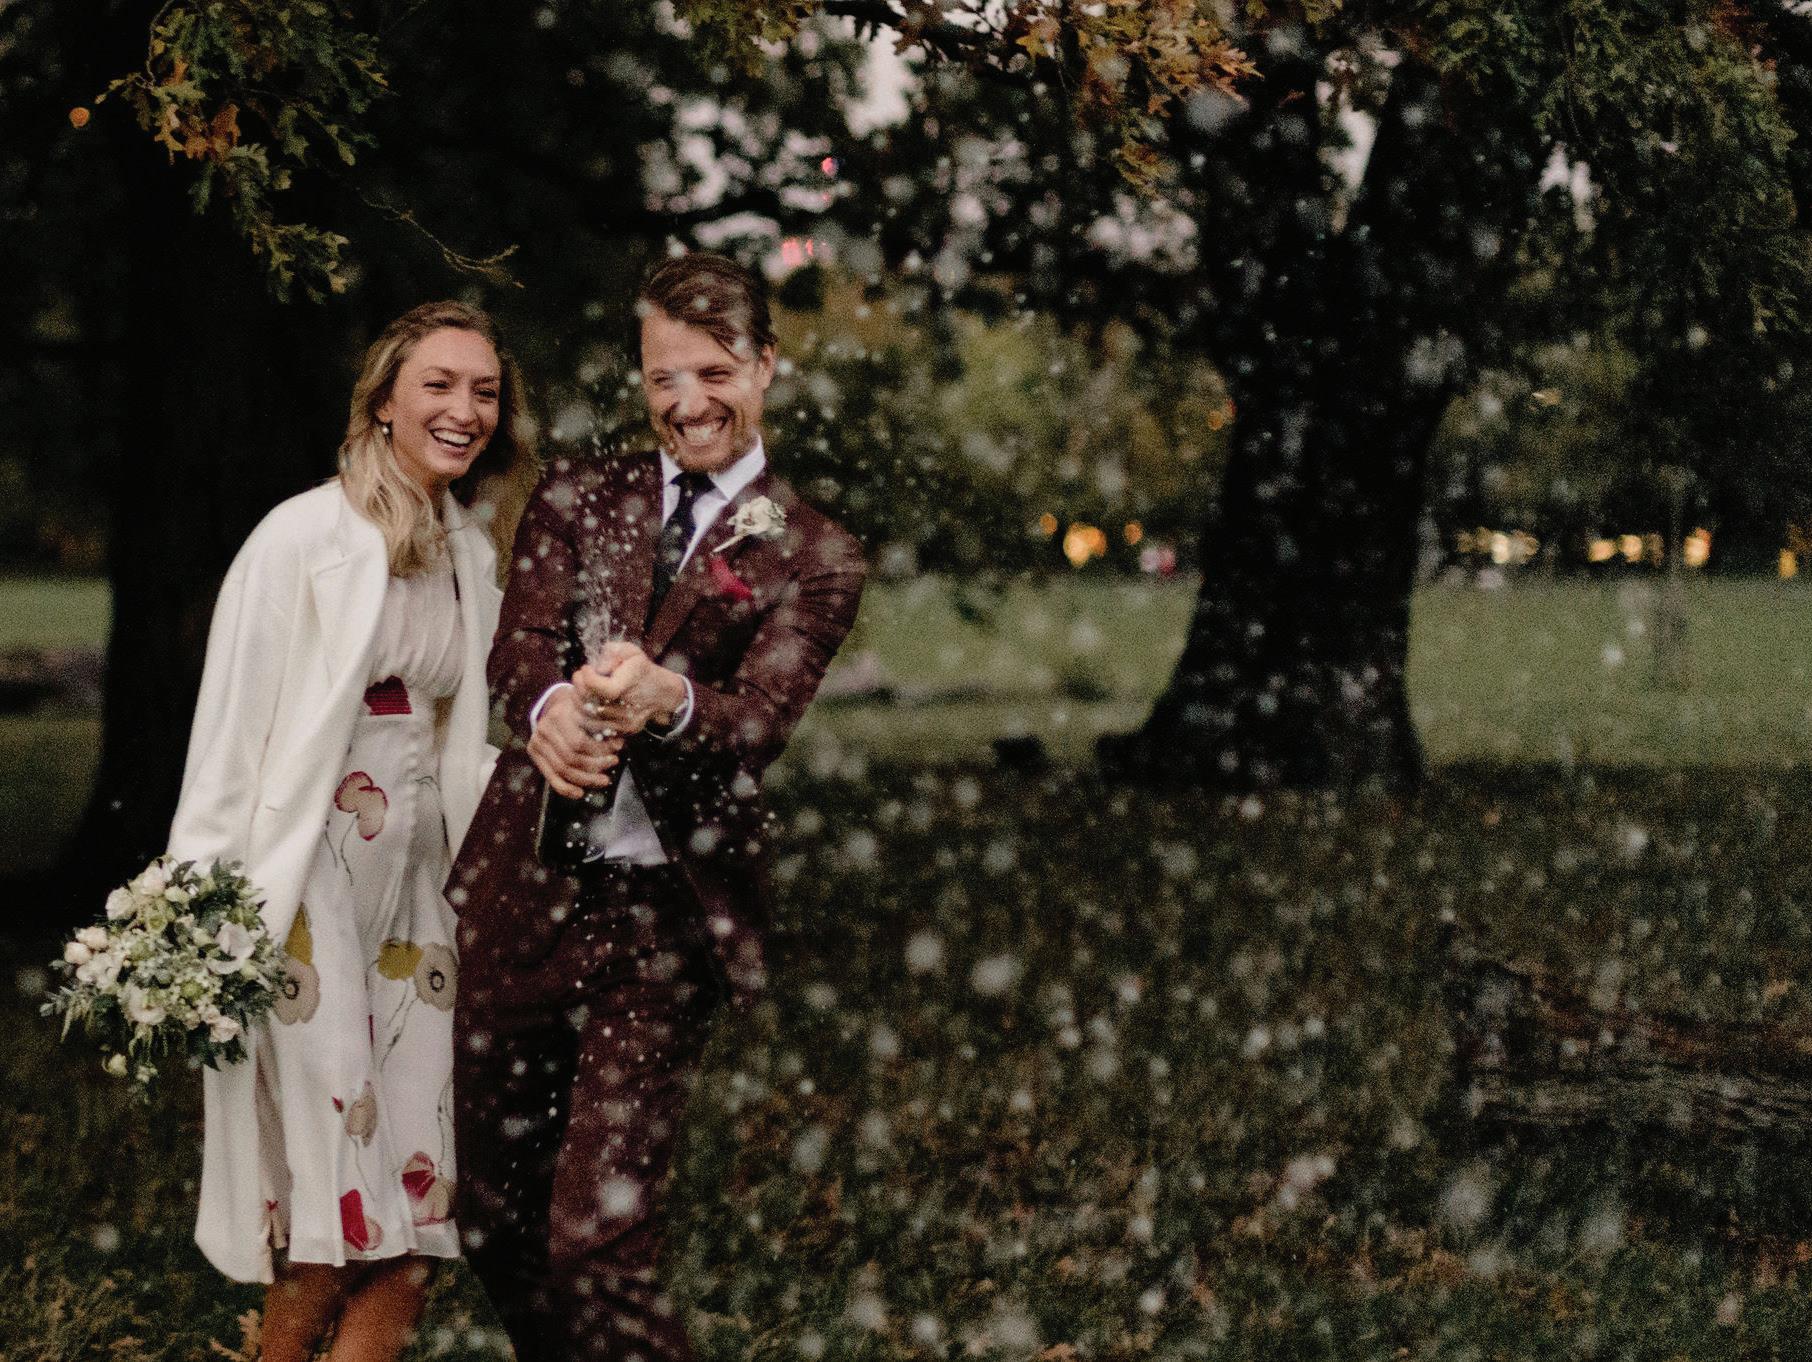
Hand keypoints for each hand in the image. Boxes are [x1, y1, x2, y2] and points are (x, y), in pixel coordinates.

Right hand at [528, 684, 623, 799]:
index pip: (580, 742)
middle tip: (613, 763)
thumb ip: (602, 725)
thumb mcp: (590, 708)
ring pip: (563, 769)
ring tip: (603, 780)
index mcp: (559, 715)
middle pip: (571, 757)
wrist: (555, 703)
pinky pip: (550, 776)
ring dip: (585, 779)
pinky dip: (565, 788)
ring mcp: (537, 741)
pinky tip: (580, 793)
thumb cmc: (580, 707)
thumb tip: (619, 744)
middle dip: (595, 765)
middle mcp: (545, 728)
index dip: (601, 750)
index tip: (618, 749)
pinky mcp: (534, 752)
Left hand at [576, 641, 686, 735]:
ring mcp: (624, 723)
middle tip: (579, 677)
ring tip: (581, 690)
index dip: (587, 678)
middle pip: (590, 705)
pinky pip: (594, 728)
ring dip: (577, 703)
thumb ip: (613, 652)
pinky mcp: (621, 732)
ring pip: (587, 719)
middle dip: (578, 688)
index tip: (586, 668)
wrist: (661, 694)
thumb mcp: (631, 652)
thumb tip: (597, 666)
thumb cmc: (642, 670)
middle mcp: (627, 708)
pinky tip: (586, 702)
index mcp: (629, 685)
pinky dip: (584, 716)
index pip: (601, 688)